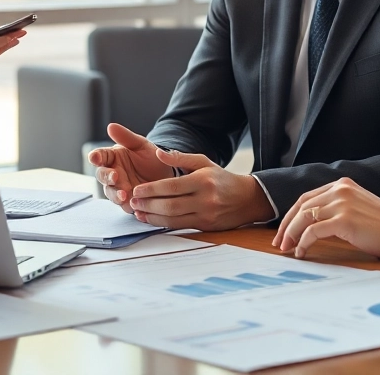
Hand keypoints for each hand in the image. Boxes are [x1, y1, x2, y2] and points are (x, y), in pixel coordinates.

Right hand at [89, 124, 173, 212]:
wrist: (167, 174)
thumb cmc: (151, 157)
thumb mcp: (141, 145)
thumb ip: (126, 137)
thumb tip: (110, 126)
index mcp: (113, 157)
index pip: (100, 156)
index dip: (96, 157)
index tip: (95, 157)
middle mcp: (113, 173)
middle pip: (102, 176)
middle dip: (107, 177)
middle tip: (115, 177)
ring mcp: (119, 189)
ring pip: (111, 193)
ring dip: (116, 194)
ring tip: (124, 195)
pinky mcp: (128, 202)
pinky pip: (124, 206)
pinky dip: (128, 206)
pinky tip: (134, 206)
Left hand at [128, 148, 273, 230]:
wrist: (247, 199)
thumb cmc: (222, 178)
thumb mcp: (203, 162)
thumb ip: (179, 158)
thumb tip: (158, 154)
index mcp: (203, 180)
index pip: (172, 186)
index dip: (152, 189)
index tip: (137, 189)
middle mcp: (205, 199)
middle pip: (170, 205)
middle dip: (148, 205)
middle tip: (132, 201)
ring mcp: (206, 215)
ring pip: (173, 219)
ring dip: (152, 216)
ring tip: (137, 212)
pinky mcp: (206, 226)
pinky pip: (180, 226)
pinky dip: (163, 224)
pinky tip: (151, 219)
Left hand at [273, 177, 379, 259]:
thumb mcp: (357, 208)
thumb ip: (337, 208)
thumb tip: (312, 225)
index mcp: (342, 185)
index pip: (307, 198)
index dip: (292, 215)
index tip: (284, 231)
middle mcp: (340, 190)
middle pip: (301, 206)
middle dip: (287, 226)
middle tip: (279, 243)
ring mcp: (342, 203)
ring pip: (304, 218)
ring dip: (291, 235)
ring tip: (287, 249)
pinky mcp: (344, 220)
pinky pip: (313, 231)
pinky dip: (303, 242)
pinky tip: (302, 252)